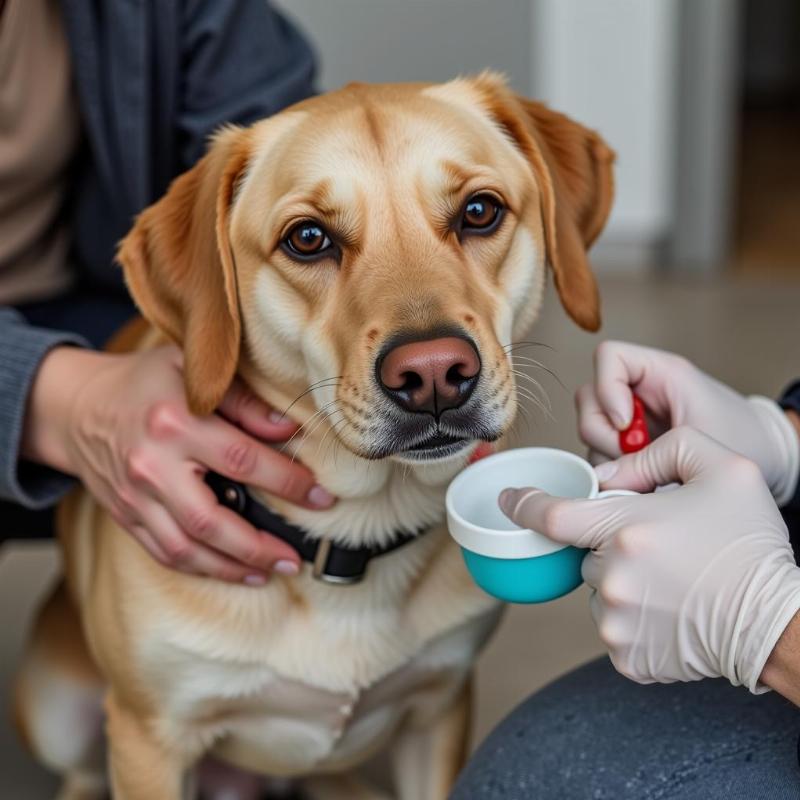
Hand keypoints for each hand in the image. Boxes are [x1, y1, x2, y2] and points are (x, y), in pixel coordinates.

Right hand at [22, 345, 335, 582]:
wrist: (77, 406)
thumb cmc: (146, 382)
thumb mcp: (192, 369)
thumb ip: (243, 399)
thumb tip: (289, 428)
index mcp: (174, 422)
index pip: (242, 459)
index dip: (287, 482)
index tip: (322, 498)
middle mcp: (151, 465)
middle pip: (210, 520)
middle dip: (258, 546)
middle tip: (295, 558)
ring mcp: (135, 496)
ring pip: (185, 548)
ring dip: (232, 568)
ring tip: (271, 573)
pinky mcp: (125, 516)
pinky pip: (164, 553)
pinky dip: (201, 568)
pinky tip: (232, 571)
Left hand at [498, 427, 799, 690]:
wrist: (779, 623)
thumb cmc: (749, 544)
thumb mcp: (722, 467)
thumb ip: (659, 452)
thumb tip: (610, 473)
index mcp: (625, 527)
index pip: (549, 515)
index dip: (522, 504)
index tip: (508, 499)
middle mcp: (612, 576)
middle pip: (586, 552)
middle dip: (611, 545)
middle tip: (659, 548)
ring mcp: (615, 622)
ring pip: (600, 590)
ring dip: (623, 581)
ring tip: (672, 582)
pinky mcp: (626, 657)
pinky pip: (614, 626)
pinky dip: (634, 617)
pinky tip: (672, 612)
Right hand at [576, 341, 798, 504]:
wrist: (765, 460)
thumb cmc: (743, 439)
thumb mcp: (700, 436)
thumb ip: (651, 450)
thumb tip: (604, 476)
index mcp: (658, 372)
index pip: (608, 356)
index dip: (607, 388)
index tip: (626, 424)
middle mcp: (636, 392)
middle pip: (588, 399)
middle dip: (604, 433)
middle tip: (635, 457)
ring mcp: (628, 420)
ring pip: (590, 431)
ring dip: (610, 459)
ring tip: (648, 475)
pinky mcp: (626, 447)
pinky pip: (601, 457)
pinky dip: (616, 475)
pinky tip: (644, 483)